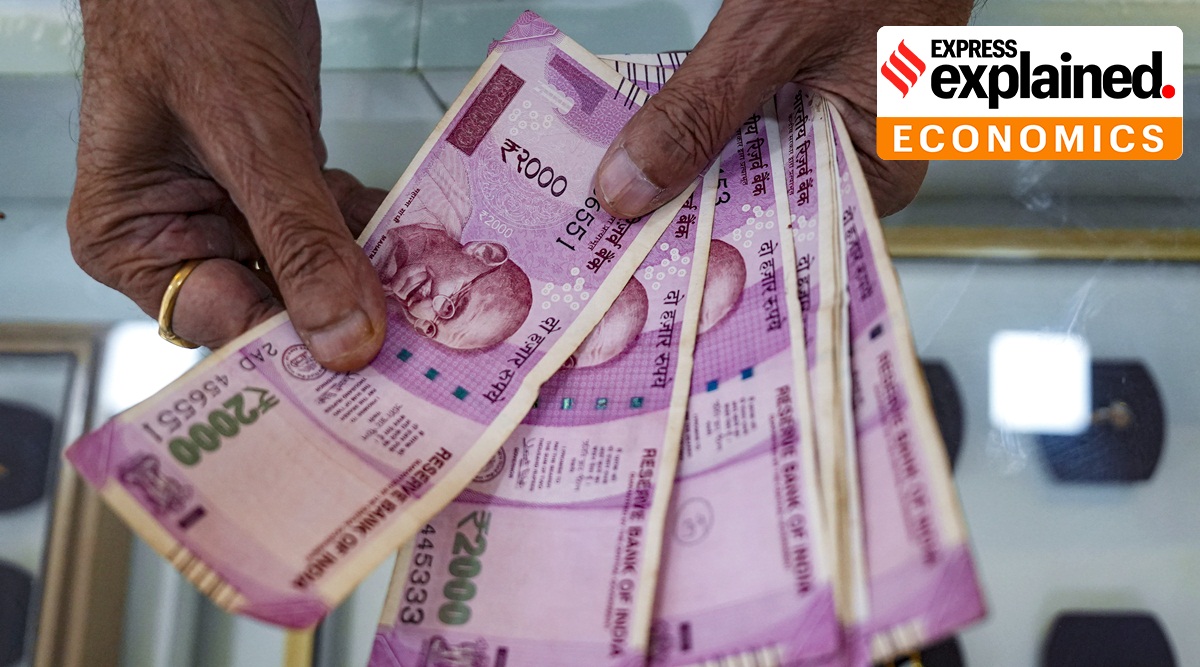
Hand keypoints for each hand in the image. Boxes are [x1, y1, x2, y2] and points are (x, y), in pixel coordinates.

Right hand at [68, 0, 387, 370]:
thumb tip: (340, 334)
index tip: (364, 360)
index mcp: (134, 238)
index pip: (220, 324)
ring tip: (430, 283)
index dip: (293, 347)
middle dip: (343, 311)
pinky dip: (374, 226)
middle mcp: (183, 234)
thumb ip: (297, 236)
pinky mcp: (284, 185)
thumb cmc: (185, 12)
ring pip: (316, 271)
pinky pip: (335, 226)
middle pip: (275, 308)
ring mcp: (238, 211)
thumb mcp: (245, 131)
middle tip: (414, 334)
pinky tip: (414, 231)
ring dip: (370, 270)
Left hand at [595, 0, 971, 218]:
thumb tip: (633, 183)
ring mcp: (826, 124)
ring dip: (685, 168)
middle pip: (756, 207)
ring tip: (622, 190)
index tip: (642, 261)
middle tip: (614, 230)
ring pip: (741, 166)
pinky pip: (740, 128)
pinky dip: (699, 128)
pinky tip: (651, 141)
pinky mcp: (798, 95)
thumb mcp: (771, 35)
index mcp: (878, 167)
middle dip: (686, 212)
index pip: (785, 237)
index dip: (711, 251)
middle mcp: (854, 156)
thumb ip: (700, 112)